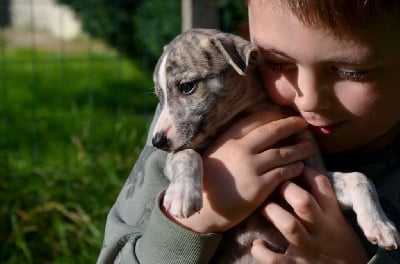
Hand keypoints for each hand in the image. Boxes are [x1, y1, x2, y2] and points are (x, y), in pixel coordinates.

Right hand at [165, 110, 314, 232]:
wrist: (203, 208)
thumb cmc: (207, 181)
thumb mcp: (215, 154)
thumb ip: (232, 143)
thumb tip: (252, 135)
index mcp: (228, 140)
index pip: (254, 120)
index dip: (272, 115)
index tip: (283, 114)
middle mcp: (241, 150)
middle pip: (272, 131)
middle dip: (290, 125)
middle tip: (303, 123)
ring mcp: (251, 167)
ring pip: (282, 153)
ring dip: (298, 148)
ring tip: (309, 146)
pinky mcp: (259, 187)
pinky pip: (283, 173)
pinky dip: (294, 168)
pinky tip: (300, 167)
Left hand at [251, 167, 368, 263]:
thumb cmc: (338, 243)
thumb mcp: (337, 220)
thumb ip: (321, 200)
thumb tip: (299, 172)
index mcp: (332, 216)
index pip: (322, 185)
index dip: (306, 171)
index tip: (293, 165)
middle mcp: (321, 230)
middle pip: (304, 202)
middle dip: (286, 188)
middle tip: (273, 184)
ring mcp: (308, 249)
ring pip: (289, 225)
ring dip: (271, 212)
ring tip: (261, 207)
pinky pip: (276, 259)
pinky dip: (263, 251)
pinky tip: (257, 244)